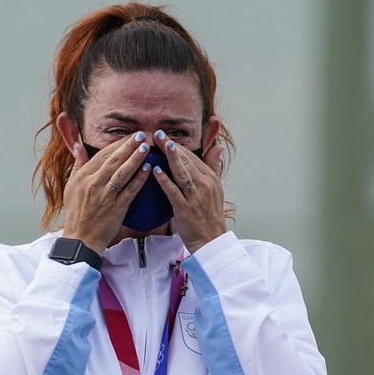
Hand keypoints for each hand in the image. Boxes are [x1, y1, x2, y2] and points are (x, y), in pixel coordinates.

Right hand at [62, 132, 151, 253]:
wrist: (81, 239)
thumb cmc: (76, 213)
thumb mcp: (71, 187)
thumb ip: (77, 165)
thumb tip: (78, 146)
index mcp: (83, 177)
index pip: (102, 155)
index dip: (117, 144)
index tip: (129, 136)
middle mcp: (94, 184)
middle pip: (114, 161)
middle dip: (128, 146)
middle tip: (141, 135)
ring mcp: (106, 196)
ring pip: (123, 173)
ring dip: (135, 159)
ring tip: (146, 148)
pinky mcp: (116, 208)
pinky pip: (130, 191)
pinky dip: (139, 179)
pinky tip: (148, 169)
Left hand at [152, 131, 226, 252]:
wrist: (211, 241)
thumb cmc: (209, 217)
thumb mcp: (216, 189)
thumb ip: (214, 167)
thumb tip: (218, 147)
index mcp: (211, 179)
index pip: (193, 157)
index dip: (179, 146)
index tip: (166, 136)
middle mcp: (205, 185)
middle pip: (187, 161)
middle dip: (172, 146)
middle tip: (158, 133)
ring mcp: (195, 197)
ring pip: (182, 172)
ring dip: (170, 157)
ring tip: (160, 144)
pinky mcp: (186, 209)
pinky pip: (174, 191)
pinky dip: (165, 180)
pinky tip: (155, 170)